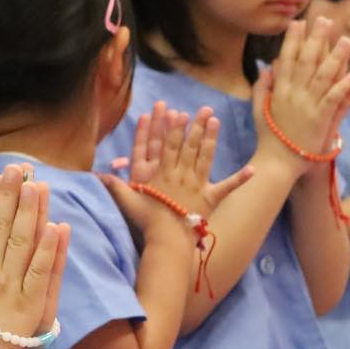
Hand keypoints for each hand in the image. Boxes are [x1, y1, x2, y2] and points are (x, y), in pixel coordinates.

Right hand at [0, 164, 69, 348]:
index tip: (0, 178)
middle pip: (3, 226)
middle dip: (13, 195)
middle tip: (22, 169)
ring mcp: (8, 287)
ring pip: (22, 243)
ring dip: (31, 212)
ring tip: (39, 186)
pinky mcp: (27, 307)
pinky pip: (41, 273)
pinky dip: (49, 250)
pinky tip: (57, 227)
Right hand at [103, 102, 253, 239]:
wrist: (167, 240)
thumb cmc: (146, 221)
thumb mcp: (128, 202)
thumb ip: (114, 186)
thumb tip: (96, 176)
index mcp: (163, 174)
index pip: (168, 146)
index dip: (173, 128)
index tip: (178, 113)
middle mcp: (182, 175)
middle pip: (189, 146)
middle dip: (196, 126)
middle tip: (204, 109)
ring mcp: (198, 185)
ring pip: (206, 157)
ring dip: (212, 139)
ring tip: (216, 121)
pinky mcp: (211, 199)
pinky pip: (227, 187)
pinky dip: (240, 179)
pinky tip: (254, 169)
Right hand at [254, 18, 349, 172]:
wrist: (276, 164)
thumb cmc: (268, 139)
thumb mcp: (259, 110)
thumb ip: (262, 88)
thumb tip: (266, 68)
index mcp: (279, 91)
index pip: (286, 59)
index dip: (293, 39)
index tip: (299, 22)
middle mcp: (292, 95)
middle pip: (306, 61)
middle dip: (316, 39)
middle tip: (325, 19)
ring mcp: (306, 107)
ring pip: (322, 76)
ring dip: (336, 57)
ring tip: (347, 40)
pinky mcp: (319, 121)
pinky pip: (332, 101)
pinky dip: (343, 88)